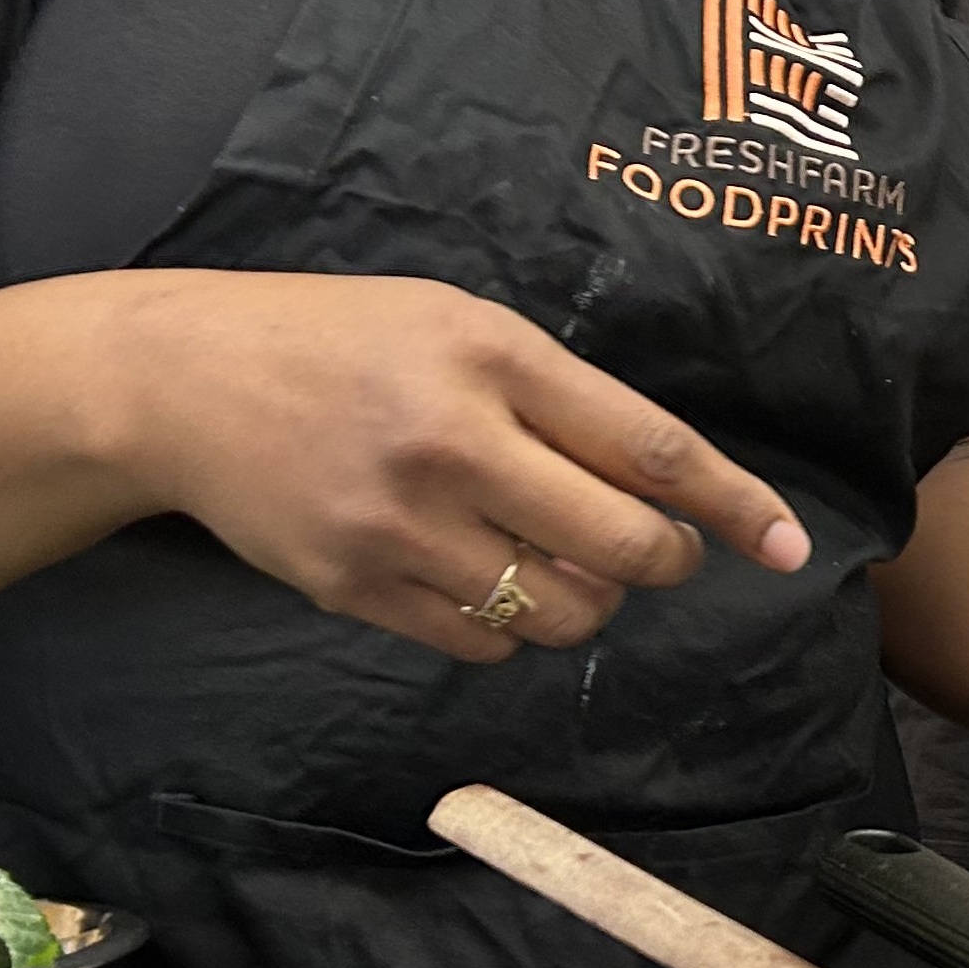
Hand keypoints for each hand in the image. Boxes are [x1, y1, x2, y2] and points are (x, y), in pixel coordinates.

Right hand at [114, 270, 810, 663]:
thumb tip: (666, 484)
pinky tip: (480, 576)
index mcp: (493, 357)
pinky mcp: (354, 588)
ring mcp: (400, 525)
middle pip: (623, 548)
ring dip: (587, 602)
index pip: (649, 449)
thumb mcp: (456, 323)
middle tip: (659, 553)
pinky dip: (508, 627)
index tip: (789, 547)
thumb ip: (558, 394)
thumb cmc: (341, 341)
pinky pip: (482, 644)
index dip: (734, 506)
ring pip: (560, 612)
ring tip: (554, 558)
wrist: (179, 381)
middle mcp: (453, 442)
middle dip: (666, 562)